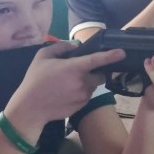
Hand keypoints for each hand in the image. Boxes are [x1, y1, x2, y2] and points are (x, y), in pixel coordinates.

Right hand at [6, 41, 125, 129]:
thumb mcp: (43, 57)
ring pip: (93, 86)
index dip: (111, 55)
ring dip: (86, 83)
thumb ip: (60, 47)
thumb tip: (75, 46)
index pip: (97, 60)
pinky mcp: (82, 106)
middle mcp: (83, 82)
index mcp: (75, 68)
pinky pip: (87, 96)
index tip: (122, 52)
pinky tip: (67, 93)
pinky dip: (81, 92)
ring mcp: (84, 96)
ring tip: (68, 83)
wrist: (31, 108)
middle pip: (99, 75)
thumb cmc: (35, 80)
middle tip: (78, 71)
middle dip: (94, 72)